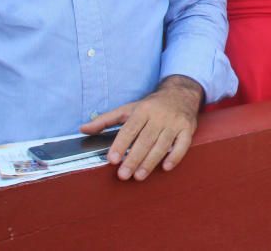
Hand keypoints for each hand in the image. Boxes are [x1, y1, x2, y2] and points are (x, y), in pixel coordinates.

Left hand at [80, 75, 202, 180]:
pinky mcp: (188, 129)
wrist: (181, 93)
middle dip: (133, 158)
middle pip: (145, 139)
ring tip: (138, 176)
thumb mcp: (128, 109)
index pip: (130, 129)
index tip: (112, 159)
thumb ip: (105, 120)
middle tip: (123, 175)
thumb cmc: (151, 105)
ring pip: (162, 144)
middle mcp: (159, 116)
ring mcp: (175, 122)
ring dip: (150, 162)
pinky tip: (165, 167)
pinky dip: (175, 156)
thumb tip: (82, 129)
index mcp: (143, 110)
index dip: (120, 144)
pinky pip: (183, 144)